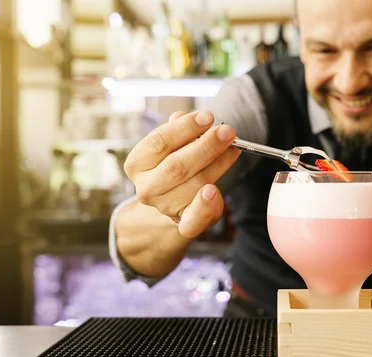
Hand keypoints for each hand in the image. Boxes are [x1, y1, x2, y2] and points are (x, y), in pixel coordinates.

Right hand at [124, 110, 240, 237]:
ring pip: (193, 184)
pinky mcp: (182, 224)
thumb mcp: (173, 147)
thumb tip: (181, 116)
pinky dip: (204, 205)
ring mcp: (163, 207)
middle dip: (206, 146)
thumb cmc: (176, 167)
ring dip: (218, 165)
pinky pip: (192, 220)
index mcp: (138, 164)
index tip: (208, 117)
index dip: (185, 128)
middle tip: (227, 131)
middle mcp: (146, 188)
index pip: (159, 142)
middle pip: (177, 165)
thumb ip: (178, 133)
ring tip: (234, 150)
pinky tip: (212, 190)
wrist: (174, 202)